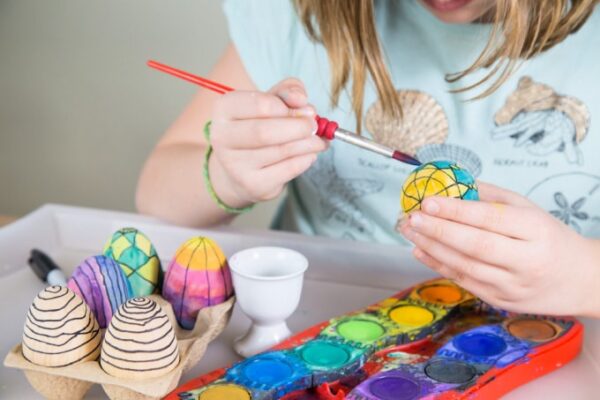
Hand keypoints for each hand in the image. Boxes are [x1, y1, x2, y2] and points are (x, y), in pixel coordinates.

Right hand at [209, 78, 327, 206]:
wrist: (238, 169)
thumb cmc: (258, 127)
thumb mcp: (270, 101)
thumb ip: (288, 91)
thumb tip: (301, 100)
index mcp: (224, 109)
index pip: (259, 104)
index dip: (288, 106)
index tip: (304, 107)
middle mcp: (222, 137)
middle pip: (265, 132)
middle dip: (299, 127)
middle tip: (314, 125)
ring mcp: (235, 165)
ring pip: (281, 151)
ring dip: (308, 144)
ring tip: (318, 140)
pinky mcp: (252, 185)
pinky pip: (288, 169)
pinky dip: (306, 159)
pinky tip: (309, 154)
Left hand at [399, 182, 599, 317]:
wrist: (581, 280)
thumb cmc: (549, 238)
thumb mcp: (529, 209)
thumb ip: (492, 196)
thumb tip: (454, 183)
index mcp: (535, 230)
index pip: (490, 219)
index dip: (456, 211)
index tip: (428, 201)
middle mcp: (526, 260)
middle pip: (475, 245)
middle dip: (438, 231)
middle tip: (410, 217)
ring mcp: (513, 285)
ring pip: (466, 267)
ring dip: (432, 248)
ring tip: (409, 232)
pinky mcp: (502, 301)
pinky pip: (465, 282)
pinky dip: (439, 265)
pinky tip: (420, 251)